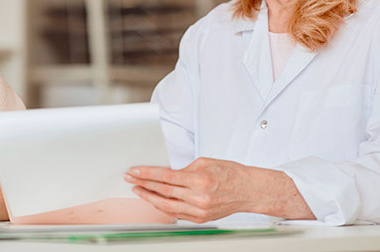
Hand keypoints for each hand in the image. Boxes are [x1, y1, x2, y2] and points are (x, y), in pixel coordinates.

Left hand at [125, 157, 264, 222]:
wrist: (249, 190)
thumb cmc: (230, 174)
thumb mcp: (205, 162)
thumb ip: (184, 169)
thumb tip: (166, 173)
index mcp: (199, 180)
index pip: (165, 176)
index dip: (146, 174)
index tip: (134, 171)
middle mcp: (199, 197)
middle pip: (163, 191)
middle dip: (143, 184)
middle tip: (130, 179)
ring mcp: (199, 210)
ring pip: (167, 206)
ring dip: (150, 198)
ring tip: (138, 190)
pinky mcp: (201, 218)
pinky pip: (177, 213)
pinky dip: (163, 207)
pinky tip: (154, 201)